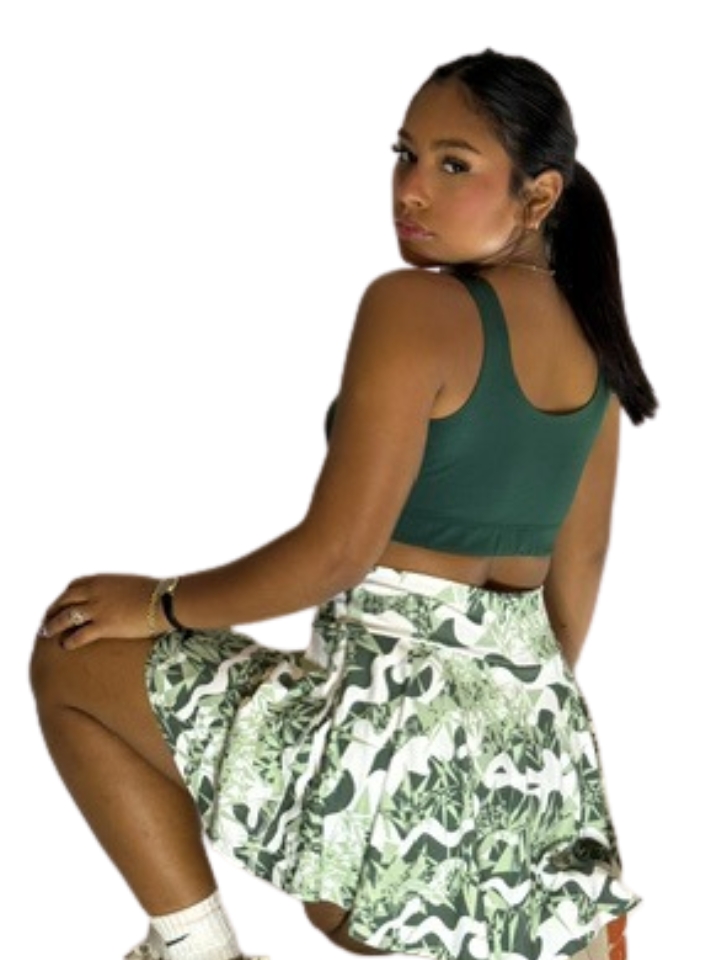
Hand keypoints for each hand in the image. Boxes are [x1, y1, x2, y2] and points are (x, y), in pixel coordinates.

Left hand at [39, 573, 158, 650]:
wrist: (166, 601)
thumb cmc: (156, 593)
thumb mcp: (130, 584)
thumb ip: (116, 590)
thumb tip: (116, 598)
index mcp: (102, 580)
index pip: (74, 586)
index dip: (64, 597)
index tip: (60, 604)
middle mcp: (95, 592)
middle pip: (64, 600)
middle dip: (53, 610)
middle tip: (47, 620)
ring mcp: (98, 609)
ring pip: (66, 617)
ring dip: (53, 625)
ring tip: (46, 633)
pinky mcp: (104, 626)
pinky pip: (79, 634)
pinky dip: (69, 640)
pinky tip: (66, 645)